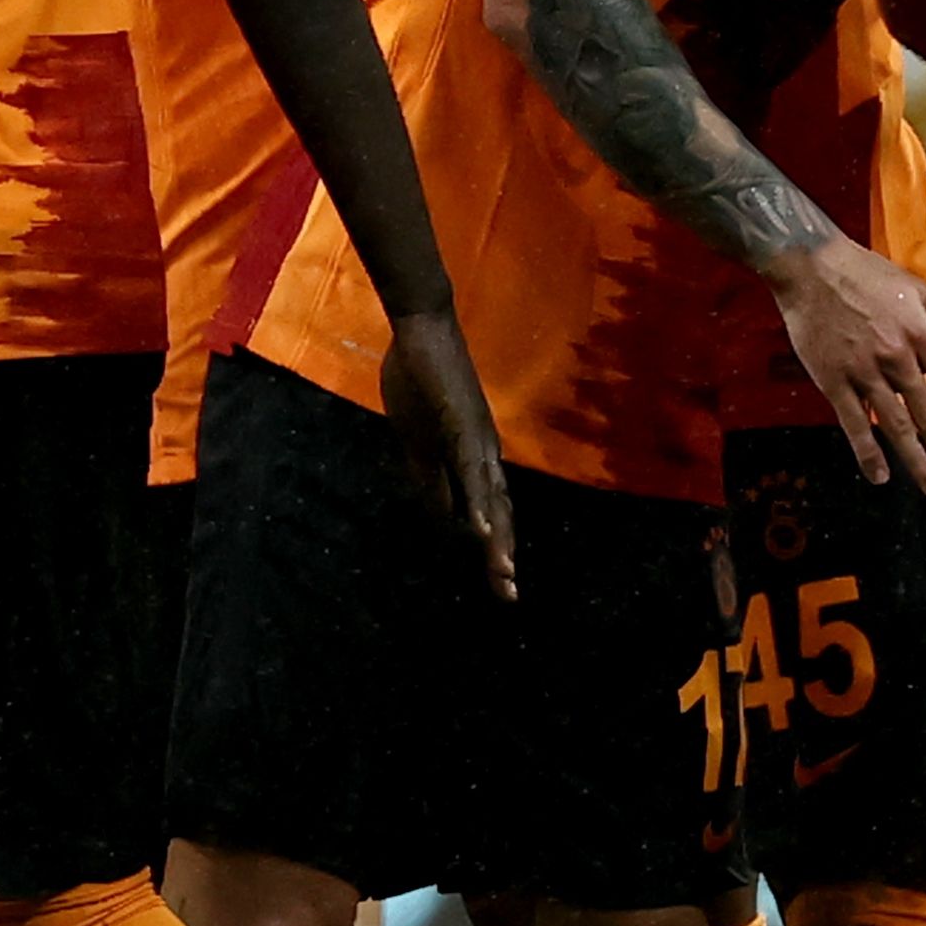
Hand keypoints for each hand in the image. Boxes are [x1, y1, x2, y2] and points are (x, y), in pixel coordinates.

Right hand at [378, 309, 517, 600]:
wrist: (422, 330)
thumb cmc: (418, 380)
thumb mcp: (417, 441)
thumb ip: (431, 477)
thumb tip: (443, 516)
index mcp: (472, 458)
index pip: (488, 512)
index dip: (493, 548)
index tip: (500, 586)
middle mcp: (484, 453)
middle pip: (499, 512)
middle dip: (502, 554)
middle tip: (508, 595)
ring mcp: (475, 439)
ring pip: (491, 496)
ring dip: (497, 536)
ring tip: (502, 572)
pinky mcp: (461, 423)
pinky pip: (470, 469)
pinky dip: (477, 500)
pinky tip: (479, 526)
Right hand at [762, 238, 925, 495]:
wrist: (810, 266)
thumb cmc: (865, 275)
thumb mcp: (917, 293)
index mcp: (922, 336)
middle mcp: (897, 358)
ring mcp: (863, 371)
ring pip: (896, 425)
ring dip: (916, 460)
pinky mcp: (832, 379)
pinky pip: (853, 422)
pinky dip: (867, 452)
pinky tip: (880, 476)